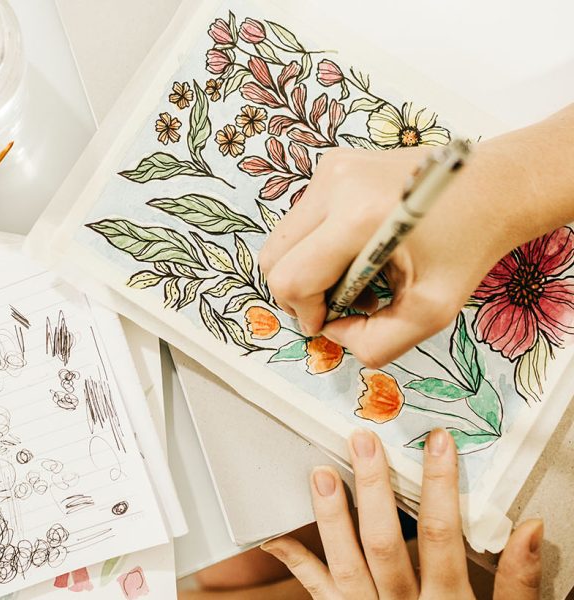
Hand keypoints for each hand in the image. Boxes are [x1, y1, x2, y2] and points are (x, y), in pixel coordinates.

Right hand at [258, 146, 512, 367]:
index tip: (335, 321)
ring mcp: (330, 169)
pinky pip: (301, 220)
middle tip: (341, 306)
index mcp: (359, 217)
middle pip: (274, 257)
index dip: (305, 313)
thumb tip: (333, 332)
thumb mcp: (431, 312)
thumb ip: (375, 343)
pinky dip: (318, 247)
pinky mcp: (333, 164)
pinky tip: (358, 254)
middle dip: (299, 294)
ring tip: (357, 280)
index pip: (291, 278)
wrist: (496, 185)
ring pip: (284, 239)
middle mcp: (335, 185)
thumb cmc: (470, 245)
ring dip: (309, 270)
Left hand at [260, 429, 543, 598]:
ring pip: (344, 563)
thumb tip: (529, 528)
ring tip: (320, 473)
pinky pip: (316, 590)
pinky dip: (294, 561)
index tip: (436, 443)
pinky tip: (273, 535)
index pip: (442, 535)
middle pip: (384, 542)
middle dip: (373, 489)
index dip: (439, 486)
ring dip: (330, 517)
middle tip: (362, 442)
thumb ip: (517, 581)